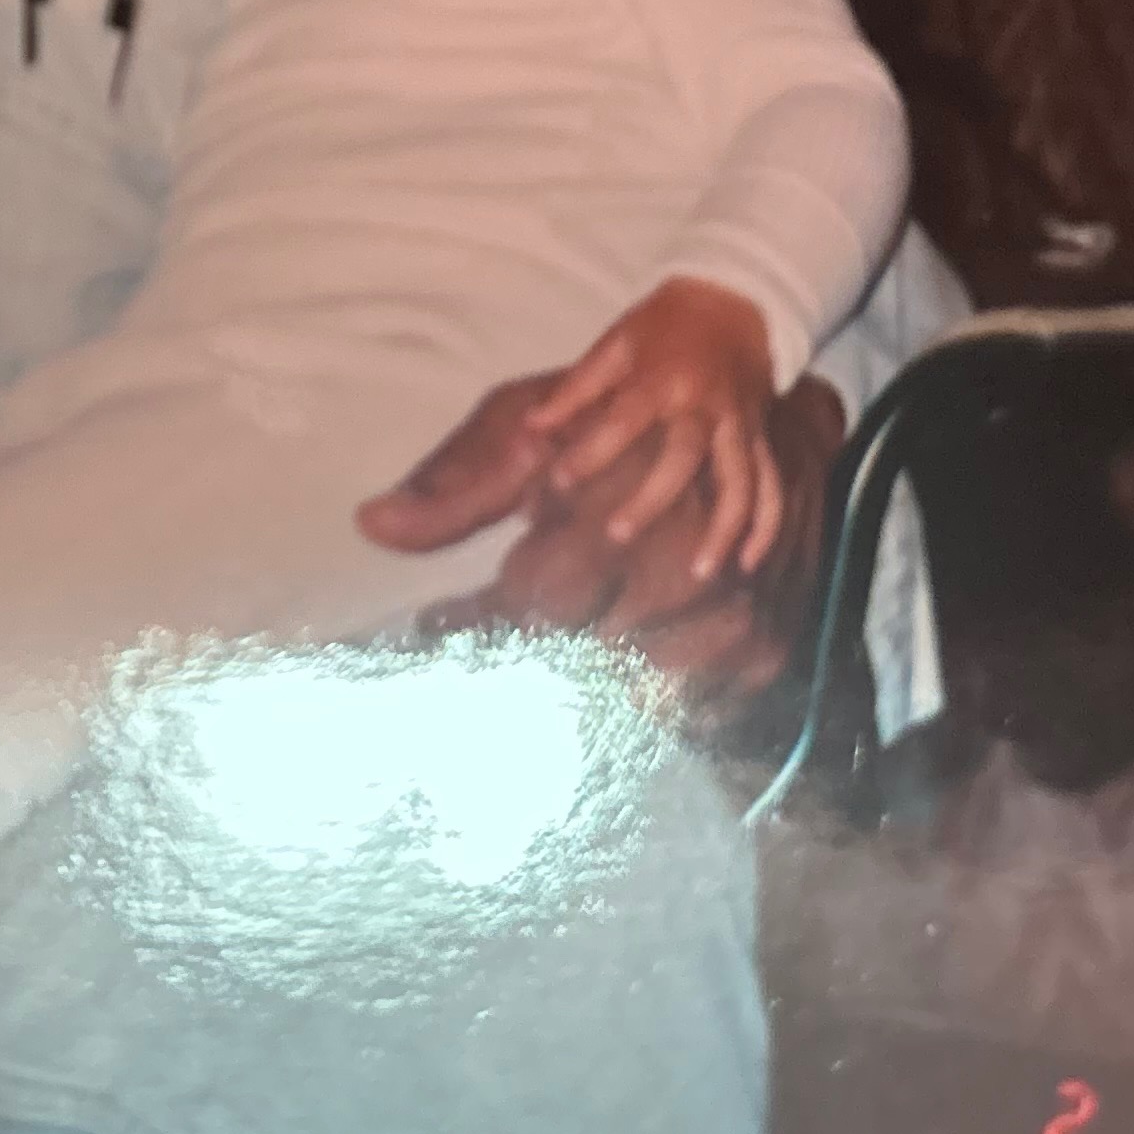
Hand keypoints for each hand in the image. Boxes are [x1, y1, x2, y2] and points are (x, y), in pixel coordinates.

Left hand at [358, 368, 847, 723]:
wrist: (760, 425)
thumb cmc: (618, 422)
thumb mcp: (528, 433)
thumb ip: (454, 489)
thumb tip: (369, 526)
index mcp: (609, 517)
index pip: (522, 605)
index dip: (470, 626)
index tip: (430, 630)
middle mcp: (672, 574)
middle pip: (576, 659)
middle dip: (524, 660)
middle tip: (486, 655)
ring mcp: (726, 617)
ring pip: (636, 695)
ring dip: (588, 690)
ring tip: (549, 670)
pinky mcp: (764, 649)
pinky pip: (698, 711)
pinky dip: (654, 707)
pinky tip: (617, 688)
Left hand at [523, 276, 781, 579]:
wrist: (736, 302)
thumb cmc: (664, 324)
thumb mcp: (615, 343)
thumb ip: (575, 389)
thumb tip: (532, 428)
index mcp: (662, 378)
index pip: (623, 420)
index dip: (590, 451)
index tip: (558, 482)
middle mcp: (705, 407)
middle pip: (682, 458)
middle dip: (651, 499)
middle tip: (617, 535)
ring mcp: (740, 426)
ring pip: (740, 482)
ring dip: (723, 529)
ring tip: (700, 573)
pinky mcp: (762, 438)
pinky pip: (772, 486)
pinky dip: (766, 525)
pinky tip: (749, 563)